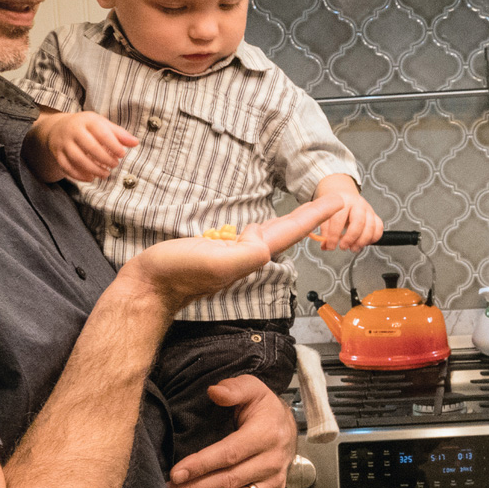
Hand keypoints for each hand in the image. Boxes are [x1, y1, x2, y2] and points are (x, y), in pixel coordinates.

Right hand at [32, 111, 137, 183]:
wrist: (58, 128)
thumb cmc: (87, 127)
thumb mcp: (102, 125)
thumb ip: (119, 134)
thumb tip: (135, 142)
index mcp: (87, 121)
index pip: (101, 133)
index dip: (114, 145)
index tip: (122, 154)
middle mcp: (73, 130)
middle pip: (90, 147)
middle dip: (105, 159)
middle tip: (114, 165)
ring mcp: (63, 143)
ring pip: (78, 158)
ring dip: (93, 169)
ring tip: (105, 174)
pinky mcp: (57, 154)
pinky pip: (67, 167)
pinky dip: (79, 175)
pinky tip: (91, 178)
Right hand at [122, 196, 344, 311]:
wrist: (150, 285)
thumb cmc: (178, 274)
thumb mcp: (217, 262)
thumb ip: (246, 254)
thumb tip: (265, 243)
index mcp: (253, 254)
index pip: (292, 231)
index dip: (316, 215)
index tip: (338, 202)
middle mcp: (248, 253)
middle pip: (288, 231)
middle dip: (311, 217)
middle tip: (334, 202)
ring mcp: (233, 252)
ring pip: (270, 232)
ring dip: (292, 221)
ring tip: (310, 211)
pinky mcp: (217, 249)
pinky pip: (248, 234)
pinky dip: (263, 226)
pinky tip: (264, 225)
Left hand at [169, 374, 293, 487]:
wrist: (286, 428)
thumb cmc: (263, 409)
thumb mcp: (252, 388)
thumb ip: (234, 388)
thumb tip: (215, 391)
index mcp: (266, 435)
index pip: (230, 454)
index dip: (202, 465)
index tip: (176, 473)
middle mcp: (272, 463)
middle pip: (229, 482)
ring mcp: (273, 485)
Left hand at [315, 177, 384, 251]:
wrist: (344, 197)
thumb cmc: (334, 208)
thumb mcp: (325, 215)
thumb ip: (324, 231)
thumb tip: (325, 246)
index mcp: (342, 200)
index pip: (338, 219)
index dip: (333, 235)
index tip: (330, 245)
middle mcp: (357, 203)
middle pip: (358, 222)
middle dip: (350, 238)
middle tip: (343, 247)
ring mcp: (368, 209)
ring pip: (370, 227)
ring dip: (361, 241)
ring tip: (353, 248)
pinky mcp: (375, 216)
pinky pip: (379, 228)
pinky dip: (373, 238)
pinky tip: (363, 243)